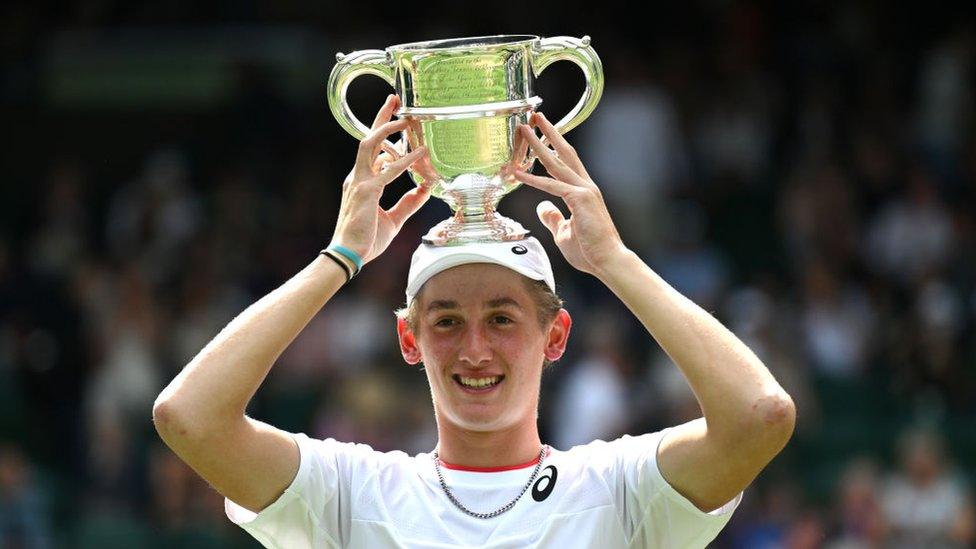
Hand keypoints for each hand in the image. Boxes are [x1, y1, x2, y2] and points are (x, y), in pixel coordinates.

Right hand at [330, 95, 428, 263]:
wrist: (349, 255)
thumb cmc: (366, 239)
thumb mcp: (393, 220)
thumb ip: (408, 203)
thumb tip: (424, 190)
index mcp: (361, 181)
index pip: (372, 152)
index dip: (386, 136)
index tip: (399, 123)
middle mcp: (358, 177)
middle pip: (368, 139)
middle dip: (381, 117)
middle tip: (395, 99)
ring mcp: (360, 182)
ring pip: (371, 145)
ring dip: (388, 128)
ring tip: (406, 119)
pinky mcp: (367, 192)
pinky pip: (388, 171)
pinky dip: (406, 161)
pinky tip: (420, 154)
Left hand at [513, 112, 626, 277]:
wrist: (608, 261)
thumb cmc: (590, 251)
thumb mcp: (564, 232)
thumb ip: (553, 217)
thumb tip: (541, 207)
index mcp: (583, 191)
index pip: (567, 163)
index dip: (553, 146)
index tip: (542, 132)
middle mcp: (585, 186)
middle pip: (564, 153)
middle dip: (549, 132)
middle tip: (534, 116)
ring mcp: (584, 190)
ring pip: (557, 162)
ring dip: (539, 144)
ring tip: (524, 130)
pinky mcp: (580, 200)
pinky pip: (552, 186)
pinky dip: (533, 179)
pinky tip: (518, 173)